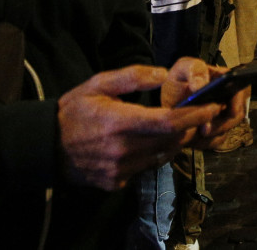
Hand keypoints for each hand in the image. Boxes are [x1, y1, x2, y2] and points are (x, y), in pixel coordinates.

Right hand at [57, 65, 222, 190]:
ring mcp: (120, 169)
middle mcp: (123, 150)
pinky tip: (149, 142)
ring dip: (174, 141)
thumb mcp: (98, 84)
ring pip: (162, 156)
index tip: (213, 106)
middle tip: (198, 112)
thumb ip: (132, 77)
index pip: (169, 122)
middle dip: (190, 127)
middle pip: (172, 141)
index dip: (195, 115)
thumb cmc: (73, 111)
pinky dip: (154, 155)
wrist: (43, 147)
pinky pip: (146, 168)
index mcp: (120, 123)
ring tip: (176, 125)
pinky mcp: (116, 182)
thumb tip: (164, 74)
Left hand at [160, 57, 249, 148]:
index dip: (238, 101)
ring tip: (196, 134)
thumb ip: (194, 70)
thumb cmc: (180, 82)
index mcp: (227, 80)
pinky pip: (216, 141)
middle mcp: (230, 99)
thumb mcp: (183, 68)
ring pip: (227, 130)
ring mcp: (224, 116)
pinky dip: (205, 142)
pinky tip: (192, 139)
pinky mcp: (216, 131)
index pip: (242, 89)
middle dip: (222, 124)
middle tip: (204, 129)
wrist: (168, 101)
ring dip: (212, 134)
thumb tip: (200, 84)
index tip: (230, 110)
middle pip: (237, 115)